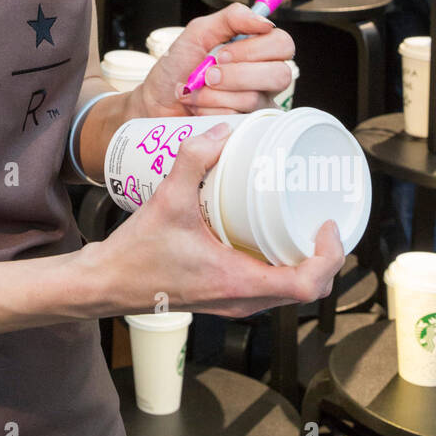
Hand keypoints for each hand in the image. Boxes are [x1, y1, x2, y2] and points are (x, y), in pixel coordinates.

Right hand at [81, 125, 345, 317]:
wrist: (106, 283)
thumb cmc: (135, 255)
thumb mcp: (166, 200)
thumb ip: (192, 161)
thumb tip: (220, 132)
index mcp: (238, 283)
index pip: (307, 285)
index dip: (330, 256)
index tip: (329, 226)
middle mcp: (242, 301)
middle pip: (307, 290)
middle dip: (324, 258)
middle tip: (322, 221)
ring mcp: (233, 303)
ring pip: (288, 292)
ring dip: (304, 263)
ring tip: (301, 226)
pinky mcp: (223, 298)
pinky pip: (268, 288)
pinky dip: (280, 266)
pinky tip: (268, 239)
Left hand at [128, 2, 294, 118]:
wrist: (156, 101)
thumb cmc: (177, 68)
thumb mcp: (198, 33)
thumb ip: (231, 18)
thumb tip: (264, 20)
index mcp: (257, 51)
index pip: (282, 44)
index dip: (253, 50)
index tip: (221, 54)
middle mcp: (264, 78)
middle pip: (280, 75)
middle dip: (236, 75)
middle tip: (209, 75)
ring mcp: (257, 105)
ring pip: (254, 99)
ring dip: (215, 94)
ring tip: (196, 90)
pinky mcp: (245, 128)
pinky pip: (238, 119)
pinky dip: (209, 110)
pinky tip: (198, 107)